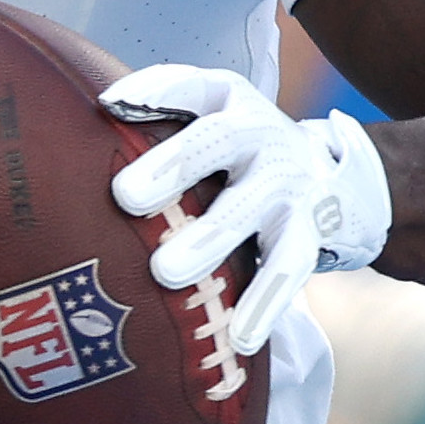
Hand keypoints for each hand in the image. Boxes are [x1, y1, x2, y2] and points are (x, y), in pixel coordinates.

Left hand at [102, 61, 393, 356]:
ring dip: (209, 240)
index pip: (189, 86)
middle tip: (125, 196)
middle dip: (173, 166)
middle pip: (217, 142)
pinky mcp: (309, 231)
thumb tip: (98, 112)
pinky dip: (264, 304)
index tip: (109, 104)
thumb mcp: (208, 118)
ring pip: (248, 210)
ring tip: (165, 273)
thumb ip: (156, 114)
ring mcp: (288, 183)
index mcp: (227, 100)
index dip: (152, 91)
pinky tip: (239, 337)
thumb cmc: (234, 152)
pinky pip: (286, 269)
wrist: (327, 176)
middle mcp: (261, 133)